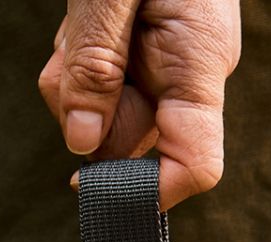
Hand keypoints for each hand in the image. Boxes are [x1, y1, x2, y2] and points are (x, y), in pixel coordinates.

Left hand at [38, 0, 240, 208]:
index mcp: (198, 63)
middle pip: (125, 141)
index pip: (195, 167)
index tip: (81, 183)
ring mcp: (173, 68)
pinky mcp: (154, 57)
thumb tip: (82, 142)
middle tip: (73, 43)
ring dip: (75, 78)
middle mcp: (192, 77)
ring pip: (106, 115)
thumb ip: (96, 65)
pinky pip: (104, 87)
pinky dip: (80, 62)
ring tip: (83, 21)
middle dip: (82, 108)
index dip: (141, 191)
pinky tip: (88, 21)